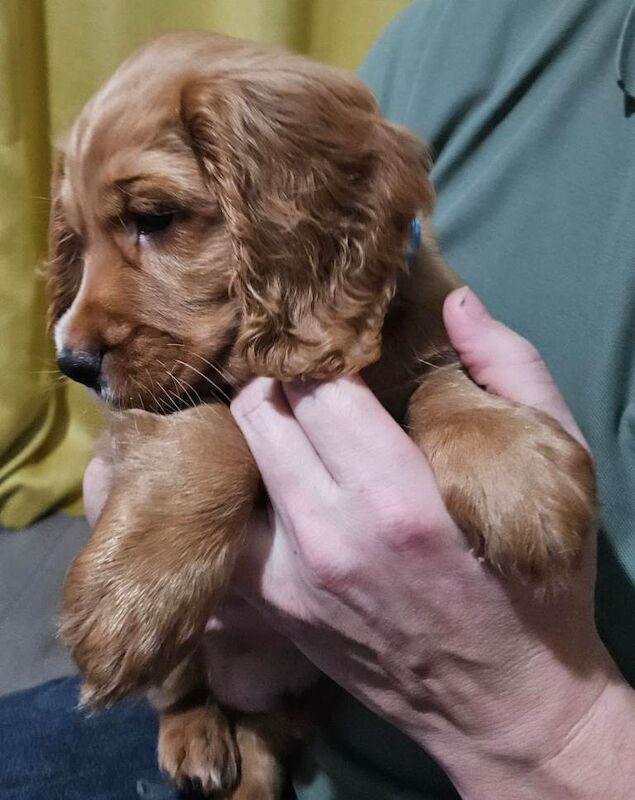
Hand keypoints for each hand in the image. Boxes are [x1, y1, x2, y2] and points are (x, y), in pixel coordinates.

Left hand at [229, 288, 634, 798]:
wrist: (506, 706)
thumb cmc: (539, 585)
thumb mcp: (559, 467)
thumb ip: (510, 370)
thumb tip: (455, 298)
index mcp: (398, 498)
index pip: (318, 387)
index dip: (324, 351)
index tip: (338, 340)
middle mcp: (328, 538)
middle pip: (259, 413)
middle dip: (282, 380)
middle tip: (310, 373)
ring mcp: (287, 581)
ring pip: (232, 462)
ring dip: (257, 428)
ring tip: (291, 420)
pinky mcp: (271, 609)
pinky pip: (226, 526)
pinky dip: (242, 490)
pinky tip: (274, 480)